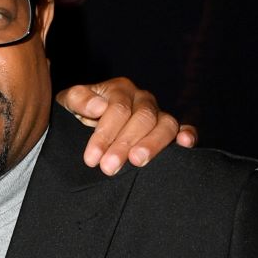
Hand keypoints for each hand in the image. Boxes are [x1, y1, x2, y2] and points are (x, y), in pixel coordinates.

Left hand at [55, 77, 196, 175]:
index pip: (117, 109)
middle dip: (124, 144)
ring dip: (152, 144)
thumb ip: (78, 100)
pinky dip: (188, 134)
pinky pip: (183, 128)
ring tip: (137, 162)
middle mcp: (142, 99)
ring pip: (165, 124)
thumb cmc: (77, 112)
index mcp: (119, 89)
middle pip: (142, 118)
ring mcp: (158, 113)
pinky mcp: (168, 129)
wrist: (83, 122)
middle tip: (108, 168)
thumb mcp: (68, 103)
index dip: (105, 134)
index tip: (91, 158)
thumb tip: (99, 107)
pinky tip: (185, 144)